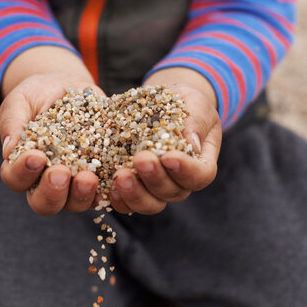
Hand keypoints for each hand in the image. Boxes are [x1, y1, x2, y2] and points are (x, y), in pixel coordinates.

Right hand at [0, 47, 104, 215]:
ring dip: (80, 194)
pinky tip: (113, 180)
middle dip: (52, 191)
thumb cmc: (39, 94)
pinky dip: (108, 191)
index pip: (15, 179)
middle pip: (43, 203)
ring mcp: (73, 184)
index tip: (35, 156)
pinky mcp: (98, 178)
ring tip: (88, 177)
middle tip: (61, 172)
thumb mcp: (22, 100)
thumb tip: (8, 149)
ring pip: (73, 203)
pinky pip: (103, 194)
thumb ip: (13, 121)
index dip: (22, 172)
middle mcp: (45, 182)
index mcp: (22, 166)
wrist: (69, 87)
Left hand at [109, 69, 221, 214]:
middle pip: (171, 192)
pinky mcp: (133, 188)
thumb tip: (191, 144)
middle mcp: (179, 183)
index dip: (185, 170)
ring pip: (149, 204)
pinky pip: (126, 203)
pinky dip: (117, 198)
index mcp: (200, 164)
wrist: (160, 104)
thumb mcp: (195, 103)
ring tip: (120, 176)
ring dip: (134, 193)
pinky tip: (106, 187)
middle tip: (140, 159)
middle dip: (155, 178)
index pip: (199, 175)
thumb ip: (196, 121)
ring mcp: (155, 189)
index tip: (168, 156)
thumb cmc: (185, 103)